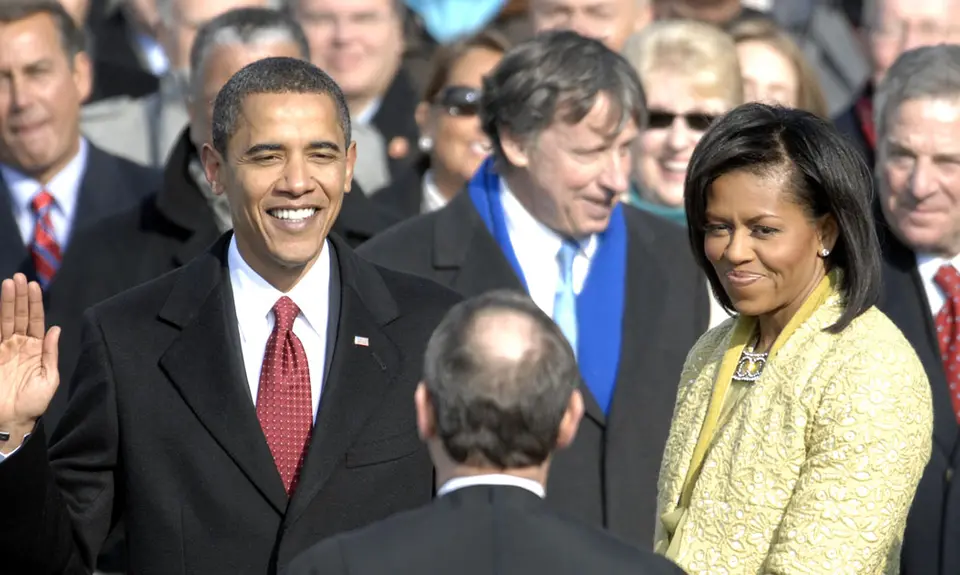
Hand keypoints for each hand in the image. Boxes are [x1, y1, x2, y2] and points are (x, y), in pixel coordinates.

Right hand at [0, 274, 59, 451]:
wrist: (12, 421)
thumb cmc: (33, 403)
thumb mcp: (49, 378)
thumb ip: (51, 353)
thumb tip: (56, 328)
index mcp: (36, 348)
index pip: (35, 320)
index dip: (34, 303)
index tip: (34, 285)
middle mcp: (19, 345)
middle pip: (18, 315)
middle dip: (19, 296)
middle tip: (19, 277)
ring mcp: (3, 349)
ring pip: (4, 320)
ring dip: (6, 302)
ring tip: (8, 283)